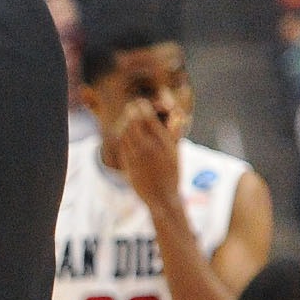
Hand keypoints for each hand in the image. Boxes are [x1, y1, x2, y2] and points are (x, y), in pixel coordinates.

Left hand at [112, 97, 183, 212]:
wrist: (161, 197)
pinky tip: (125, 134)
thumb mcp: (175, 152)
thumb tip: (177, 115)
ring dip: (125, 124)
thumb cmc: (171, 172)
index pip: (148, 117)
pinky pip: (122, 145)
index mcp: (163, 142)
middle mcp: (149, 147)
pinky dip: (123, 137)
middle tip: (131, 107)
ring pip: (126, 133)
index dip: (142, 107)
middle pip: (134, 122)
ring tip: (128, 119)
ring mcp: (137, 156)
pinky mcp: (128, 163)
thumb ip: (173, 132)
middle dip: (131, 113)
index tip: (140, 103)